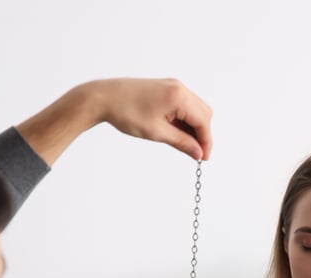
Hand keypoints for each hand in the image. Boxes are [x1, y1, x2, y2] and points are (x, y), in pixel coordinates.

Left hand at [16, 77, 212, 164]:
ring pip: (195, 109)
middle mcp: (179, 87)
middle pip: (204, 113)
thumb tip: (198, 153)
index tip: (203, 159)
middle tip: (195, 154)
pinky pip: (184, 105)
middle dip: (203, 134)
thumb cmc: (126, 113)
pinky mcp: (166, 89)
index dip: (206, 142)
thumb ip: (181, 142)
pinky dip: (185, 120)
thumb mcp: (156, 132)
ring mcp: (173, 86)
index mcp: (178, 96)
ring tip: (184, 145)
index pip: (203, 121)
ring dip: (194, 127)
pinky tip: (177, 133)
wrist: (104, 98)